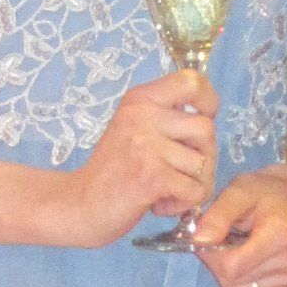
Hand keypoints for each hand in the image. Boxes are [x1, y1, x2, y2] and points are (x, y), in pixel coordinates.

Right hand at [56, 71, 217, 247]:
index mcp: (139, 100)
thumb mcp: (132, 128)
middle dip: (204, 157)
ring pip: (203, 164)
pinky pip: (195, 190)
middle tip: (180, 174)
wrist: (78, 205)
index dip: (208, 102)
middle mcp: (142, 117)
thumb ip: (164, 116)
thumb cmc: (112, 171)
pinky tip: (159, 204)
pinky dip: (183, 205)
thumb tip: (208, 116)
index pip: (191, 82)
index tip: (202, 121)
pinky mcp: (151, 177)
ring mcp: (146, 146)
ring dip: (192, 185)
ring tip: (166, 191)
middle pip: (206, 129)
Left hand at [192, 168, 286, 286]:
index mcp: (281, 236)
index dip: (211, 255)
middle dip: (218, 263)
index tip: (209, 237)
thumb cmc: (262, 193)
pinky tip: (247, 260)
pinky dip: (239, 282)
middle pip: (233, 281)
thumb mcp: (238, 191)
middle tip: (222, 240)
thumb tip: (199, 241)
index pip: (232, 266)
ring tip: (237, 249)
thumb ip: (218, 215)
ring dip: (228, 274)